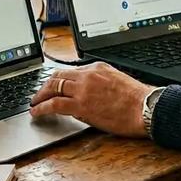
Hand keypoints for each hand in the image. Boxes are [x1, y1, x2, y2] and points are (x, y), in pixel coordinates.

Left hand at [28, 63, 153, 137]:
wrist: (146, 108)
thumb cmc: (137, 100)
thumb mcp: (117, 82)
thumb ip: (99, 84)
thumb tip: (87, 95)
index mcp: (98, 68)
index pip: (71, 71)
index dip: (58, 79)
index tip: (53, 85)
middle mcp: (88, 75)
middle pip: (58, 76)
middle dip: (45, 85)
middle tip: (39, 94)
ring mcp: (83, 89)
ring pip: (53, 87)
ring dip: (40, 96)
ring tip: (34, 103)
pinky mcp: (81, 105)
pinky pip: (54, 104)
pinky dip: (42, 107)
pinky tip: (37, 112)